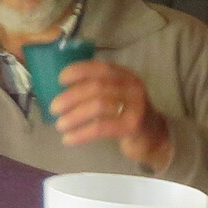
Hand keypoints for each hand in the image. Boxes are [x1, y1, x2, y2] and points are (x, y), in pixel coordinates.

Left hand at [49, 59, 170, 170]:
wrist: (154, 137)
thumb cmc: (126, 114)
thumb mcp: (116, 95)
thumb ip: (97, 88)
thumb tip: (62, 89)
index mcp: (126, 76)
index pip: (101, 68)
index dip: (78, 71)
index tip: (60, 80)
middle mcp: (133, 88)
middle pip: (96, 87)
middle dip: (70, 97)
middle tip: (54, 108)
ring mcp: (135, 107)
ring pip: (98, 106)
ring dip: (74, 116)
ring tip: (60, 125)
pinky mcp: (132, 126)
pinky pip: (101, 127)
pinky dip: (81, 133)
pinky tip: (69, 139)